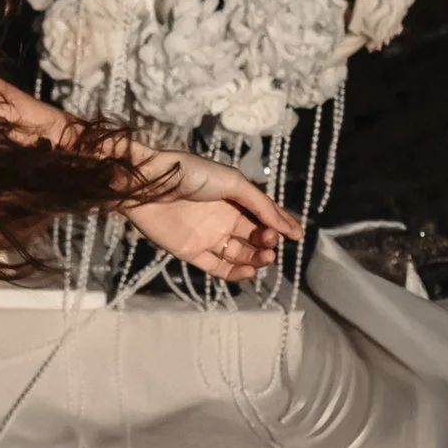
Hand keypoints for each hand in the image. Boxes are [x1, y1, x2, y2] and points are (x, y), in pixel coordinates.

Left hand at [124, 150, 299, 283]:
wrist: (150, 184)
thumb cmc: (192, 175)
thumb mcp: (233, 182)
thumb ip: (260, 205)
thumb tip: (285, 226)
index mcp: (234, 198)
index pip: (263, 215)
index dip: (281, 225)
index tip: (297, 236)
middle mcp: (223, 218)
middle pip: (253, 237)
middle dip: (267, 242)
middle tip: (271, 243)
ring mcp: (207, 236)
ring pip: (239, 255)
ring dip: (255, 258)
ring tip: (265, 257)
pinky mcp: (191, 252)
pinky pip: (218, 268)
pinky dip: (235, 272)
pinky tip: (249, 270)